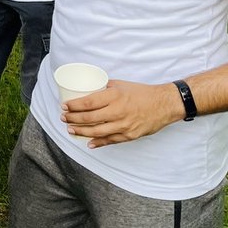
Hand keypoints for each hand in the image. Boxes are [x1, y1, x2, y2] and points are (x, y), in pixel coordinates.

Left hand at [61, 80, 181, 147]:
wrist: (164, 104)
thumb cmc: (142, 92)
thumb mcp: (121, 84)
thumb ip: (104, 88)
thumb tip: (89, 90)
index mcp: (114, 96)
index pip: (88, 102)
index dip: (74, 106)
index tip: (64, 106)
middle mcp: (118, 111)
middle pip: (90, 118)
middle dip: (73, 119)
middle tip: (63, 118)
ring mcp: (124, 125)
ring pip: (97, 131)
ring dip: (81, 131)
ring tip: (70, 129)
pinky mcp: (130, 135)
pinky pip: (111, 140)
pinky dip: (98, 142)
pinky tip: (89, 142)